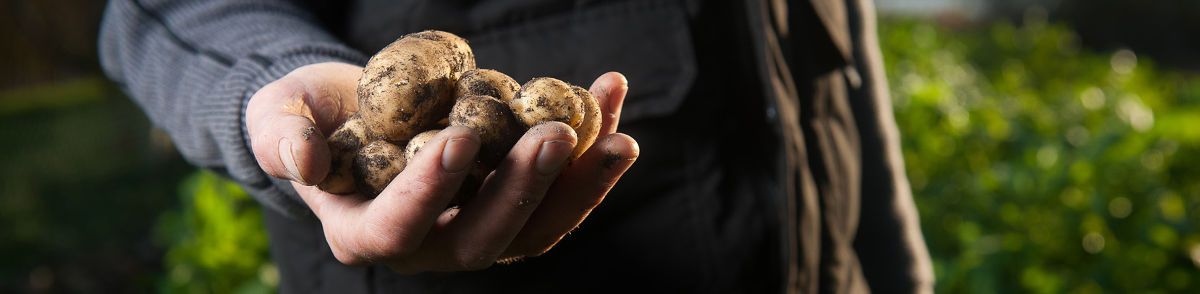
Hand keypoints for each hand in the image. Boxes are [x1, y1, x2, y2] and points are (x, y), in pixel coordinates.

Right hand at [246, 63, 638, 272]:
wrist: (350, 111)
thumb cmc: (305, 115)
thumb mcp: (277, 117)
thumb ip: (282, 138)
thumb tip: (303, 161)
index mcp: (364, 232)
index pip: (399, 226)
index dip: (430, 190)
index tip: (462, 137)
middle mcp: (427, 244)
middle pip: (485, 239)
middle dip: (525, 189)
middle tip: (559, 134)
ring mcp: (475, 227)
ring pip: (536, 228)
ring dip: (580, 185)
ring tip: (619, 136)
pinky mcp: (510, 203)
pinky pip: (557, 190)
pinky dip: (589, 151)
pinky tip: (610, 95)